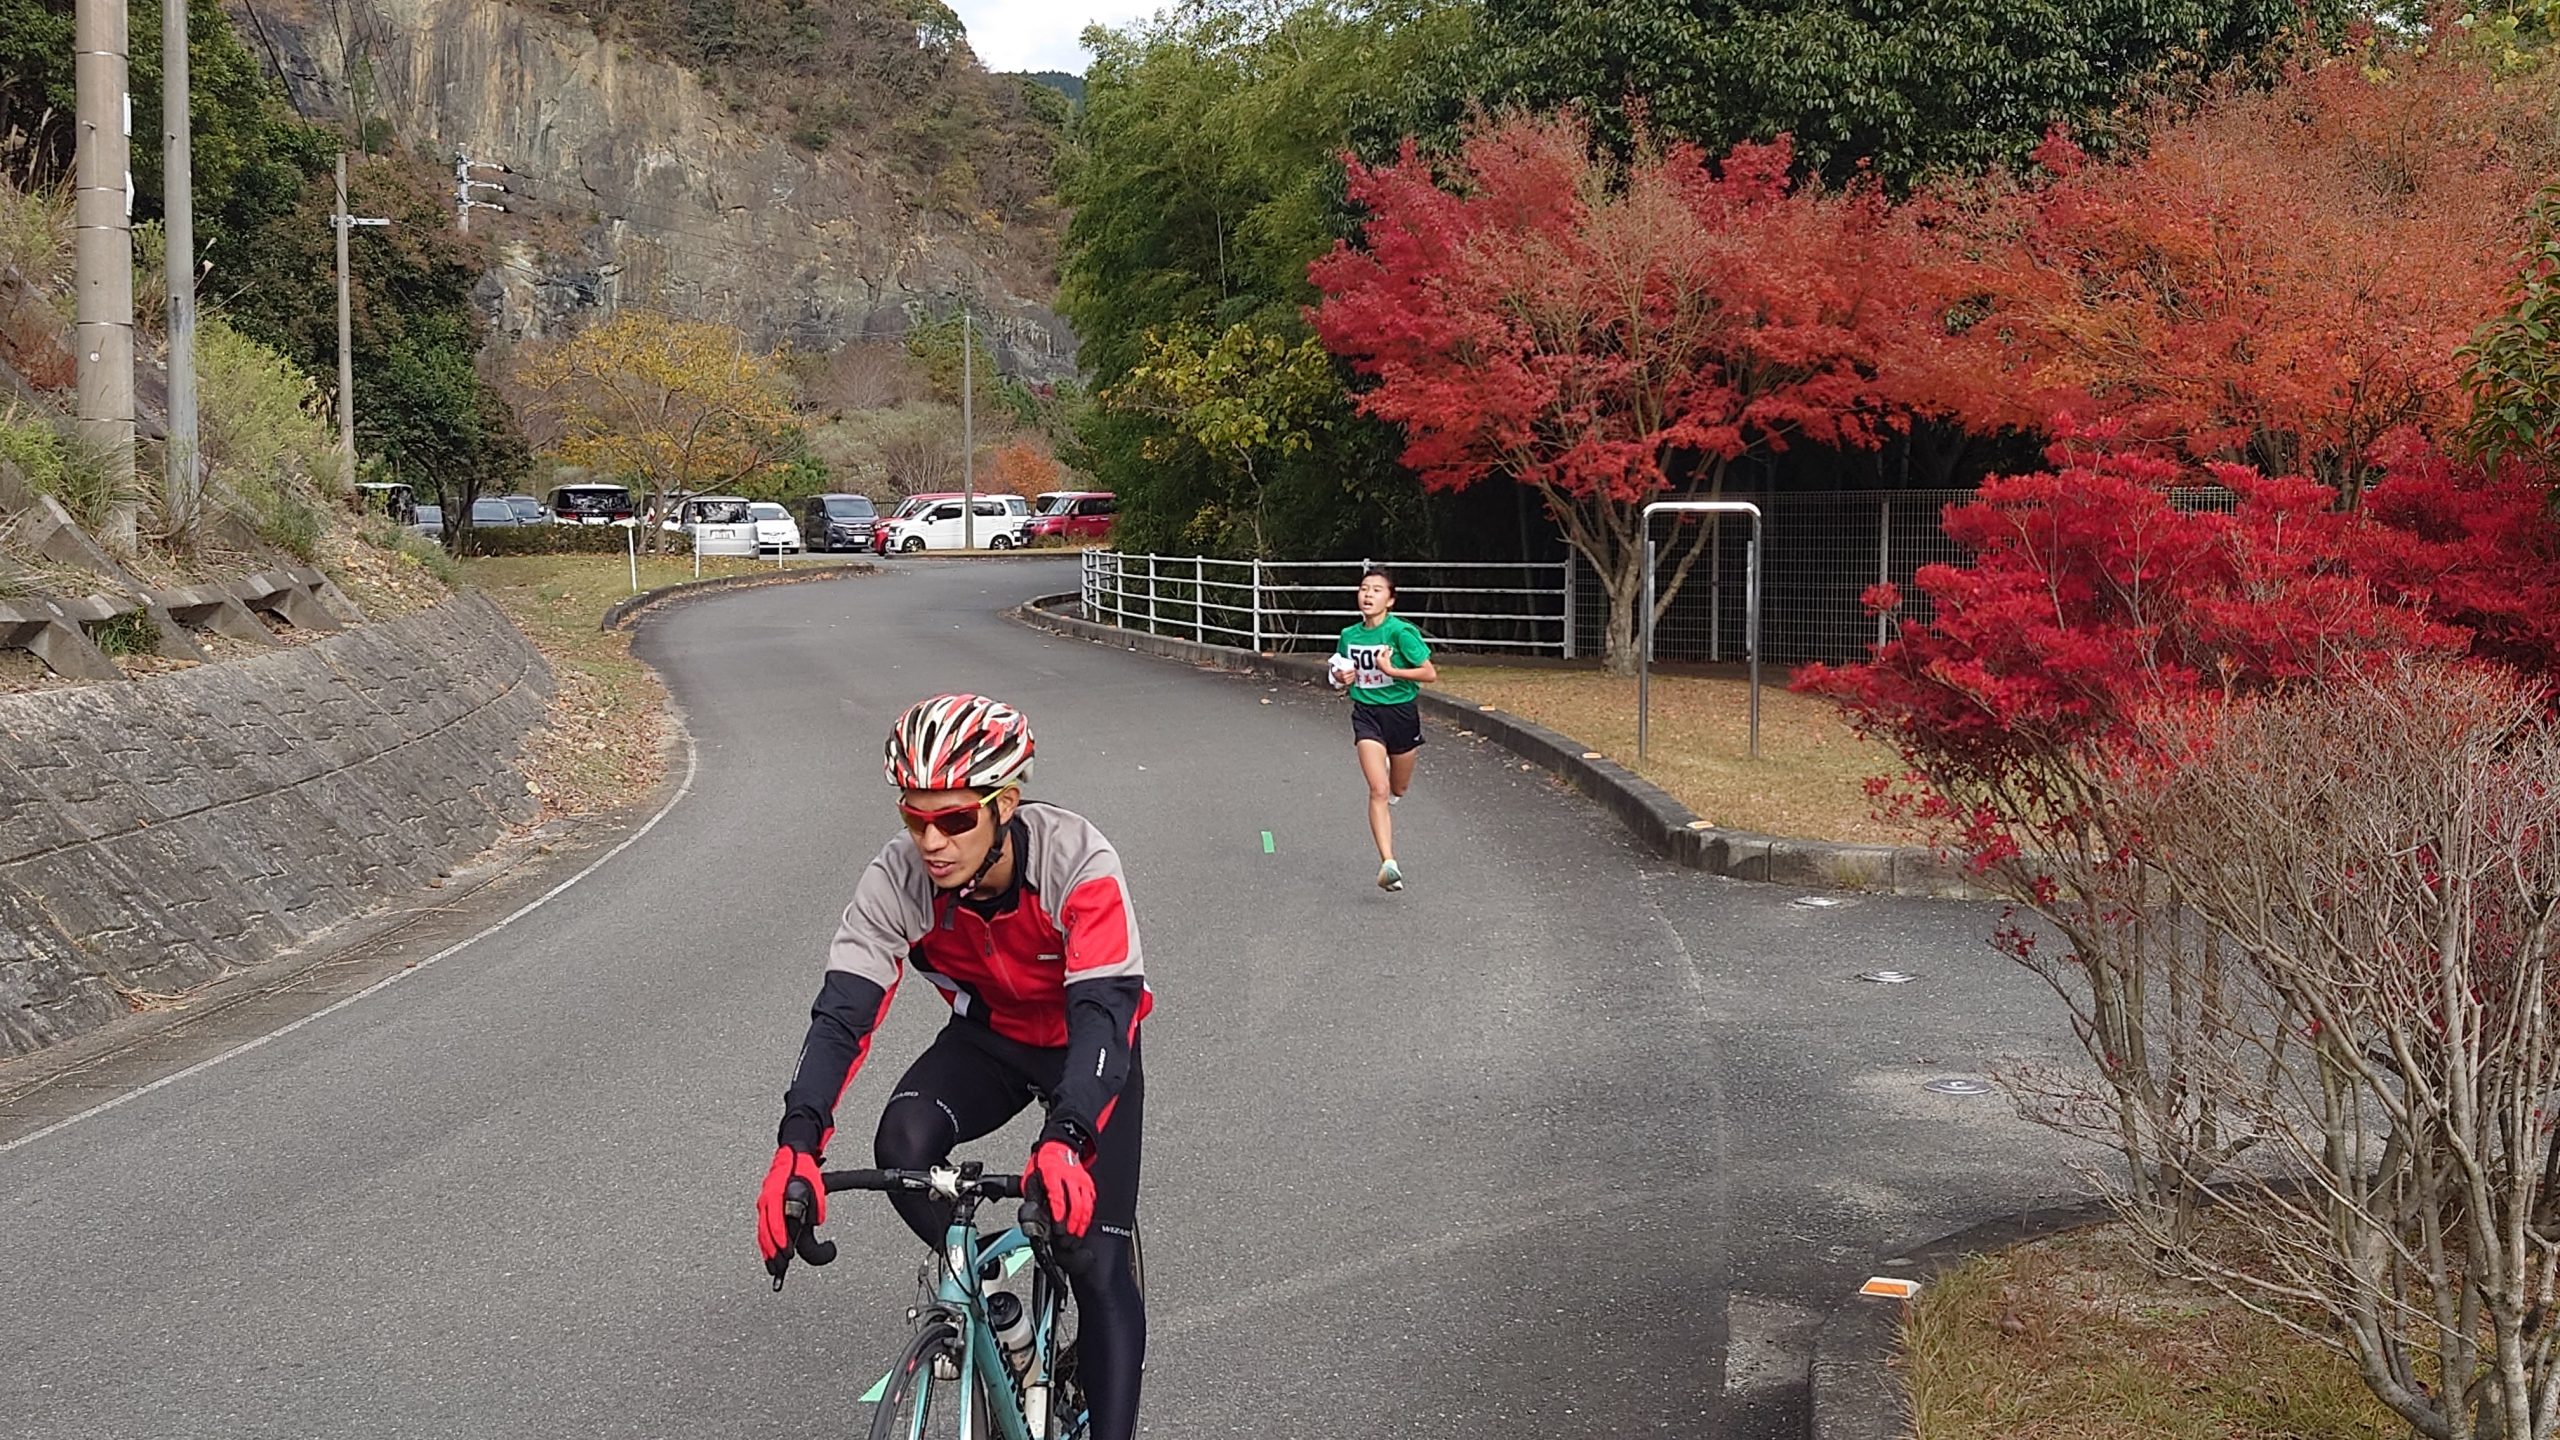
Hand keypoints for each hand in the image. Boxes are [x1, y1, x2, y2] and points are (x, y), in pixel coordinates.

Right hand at [757, 1145, 824, 1265]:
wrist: (792, 1154)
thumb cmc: (803, 1169)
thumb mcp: (815, 1183)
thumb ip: (817, 1202)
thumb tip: (817, 1221)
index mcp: (776, 1193)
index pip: (776, 1221)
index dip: (781, 1239)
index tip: (788, 1253)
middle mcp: (766, 1200)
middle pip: (765, 1232)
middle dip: (772, 1252)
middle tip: (780, 1269)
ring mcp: (763, 1204)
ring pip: (762, 1233)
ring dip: (767, 1252)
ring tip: (773, 1268)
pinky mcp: (765, 1208)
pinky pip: (762, 1229)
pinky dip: (765, 1243)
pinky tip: (768, 1255)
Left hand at [1026, 1140, 1095, 1237]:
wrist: (1060, 1146)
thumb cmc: (1044, 1164)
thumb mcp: (1032, 1177)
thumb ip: (1032, 1196)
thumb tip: (1031, 1215)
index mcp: (1052, 1173)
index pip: (1058, 1195)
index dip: (1059, 1212)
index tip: (1058, 1226)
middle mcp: (1069, 1177)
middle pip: (1075, 1203)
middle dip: (1071, 1223)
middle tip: (1066, 1237)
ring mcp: (1081, 1180)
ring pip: (1085, 1205)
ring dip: (1080, 1223)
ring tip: (1075, 1236)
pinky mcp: (1088, 1184)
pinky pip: (1091, 1202)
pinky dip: (1087, 1216)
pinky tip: (1083, 1225)